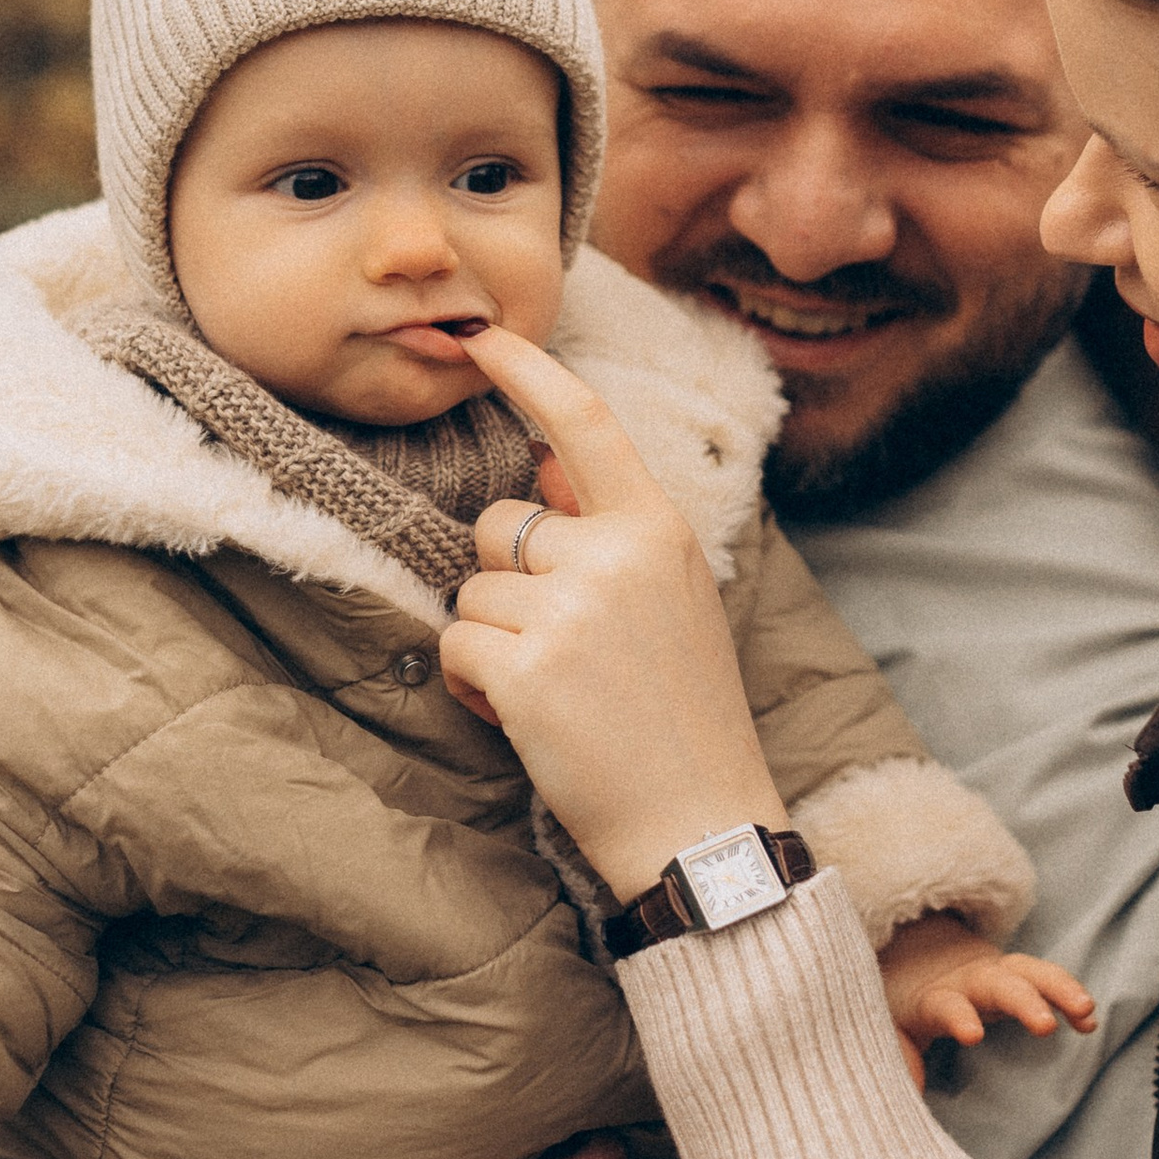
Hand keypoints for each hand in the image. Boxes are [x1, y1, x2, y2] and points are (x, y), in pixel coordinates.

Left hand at [441, 329, 778, 896]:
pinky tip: (530, 721)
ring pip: (470, 594)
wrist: (701, 821)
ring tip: (556, 693)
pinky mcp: (527, 671)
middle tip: (562, 649)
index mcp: (658, 530)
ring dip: (491, 646)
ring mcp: (571, 612)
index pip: (586, 423)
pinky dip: (476, 690)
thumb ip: (609, 527)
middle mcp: (616, 556)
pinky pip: (456, 650)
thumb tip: (549, 462)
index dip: (527, 372)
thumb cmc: (681, 714)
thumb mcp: (670, 599)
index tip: (481, 337)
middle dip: (504, 583)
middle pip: (498, 526)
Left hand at [878, 912, 1096, 1063]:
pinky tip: (1087, 1022)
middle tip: (1044, 1026)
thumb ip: (896, 1061)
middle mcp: (969, 981)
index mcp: (934, 998)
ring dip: (1059, 988)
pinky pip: (1048, 980)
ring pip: (1030, 971)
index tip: (972, 1034)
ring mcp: (997, 974)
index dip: (958, 1016)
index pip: (946, 1005)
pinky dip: (1068, 996)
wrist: (916, 956)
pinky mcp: (1018, 976)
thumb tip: (899, 1100)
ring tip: (1085, 1012)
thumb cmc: (906, 1007)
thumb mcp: (889, 1032)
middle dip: (1022, 1001)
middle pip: (997, 983)